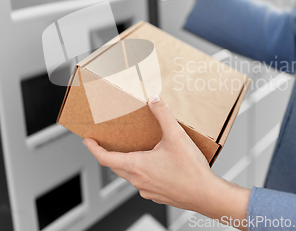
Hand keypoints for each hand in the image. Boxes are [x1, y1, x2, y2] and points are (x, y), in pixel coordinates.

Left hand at [83, 95, 250, 228]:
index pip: (106, 158)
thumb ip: (163, 115)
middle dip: (109, 155)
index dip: (94, 149)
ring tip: (134, 151)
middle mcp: (138, 180)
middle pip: (116, 167)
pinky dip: (142, 172)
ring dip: (127, 163)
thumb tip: (154, 101)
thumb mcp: (176, 136)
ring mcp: (147, 190)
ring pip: (130, 175)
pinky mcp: (158, 195)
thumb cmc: (191, 171)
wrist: (207, 195)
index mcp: (137, 166)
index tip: (88, 141)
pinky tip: (155, 165)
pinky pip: (143, 182)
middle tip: (105, 144)